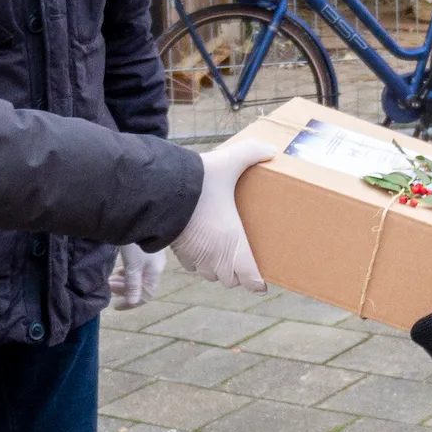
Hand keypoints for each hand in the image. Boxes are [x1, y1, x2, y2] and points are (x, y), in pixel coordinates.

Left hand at [109, 245, 165, 309]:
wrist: (141, 216)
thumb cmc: (136, 243)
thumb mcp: (133, 265)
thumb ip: (133, 284)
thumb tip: (134, 303)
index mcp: (154, 273)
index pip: (145, 296)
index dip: (130, 304)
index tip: (115, 306)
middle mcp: (154, 267)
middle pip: (141, 286)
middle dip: (124, 291)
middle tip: (109, 288)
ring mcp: (150, 258)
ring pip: (137, 277)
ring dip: (124, 281)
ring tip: (111, 279)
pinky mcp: (145, 250)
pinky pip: (136, 267)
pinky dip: (126, 272)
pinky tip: (119, 269)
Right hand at [170, 136, 277, 290]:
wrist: (159, 188)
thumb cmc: (198, 180)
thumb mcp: (228, 162)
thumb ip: (251, 153)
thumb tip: (271, 148)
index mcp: (233, 242)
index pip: (249, 279)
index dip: (257, 283)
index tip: (262, 281)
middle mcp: (215, 256)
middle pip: (230, 280)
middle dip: (237, 274)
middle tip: (244, 261)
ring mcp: (195, 256)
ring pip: (210, 275)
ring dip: (218, 269)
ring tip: (224, 255)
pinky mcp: (178, 251)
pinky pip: (192, 266)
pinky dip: (199, 261)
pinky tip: (202, 247)